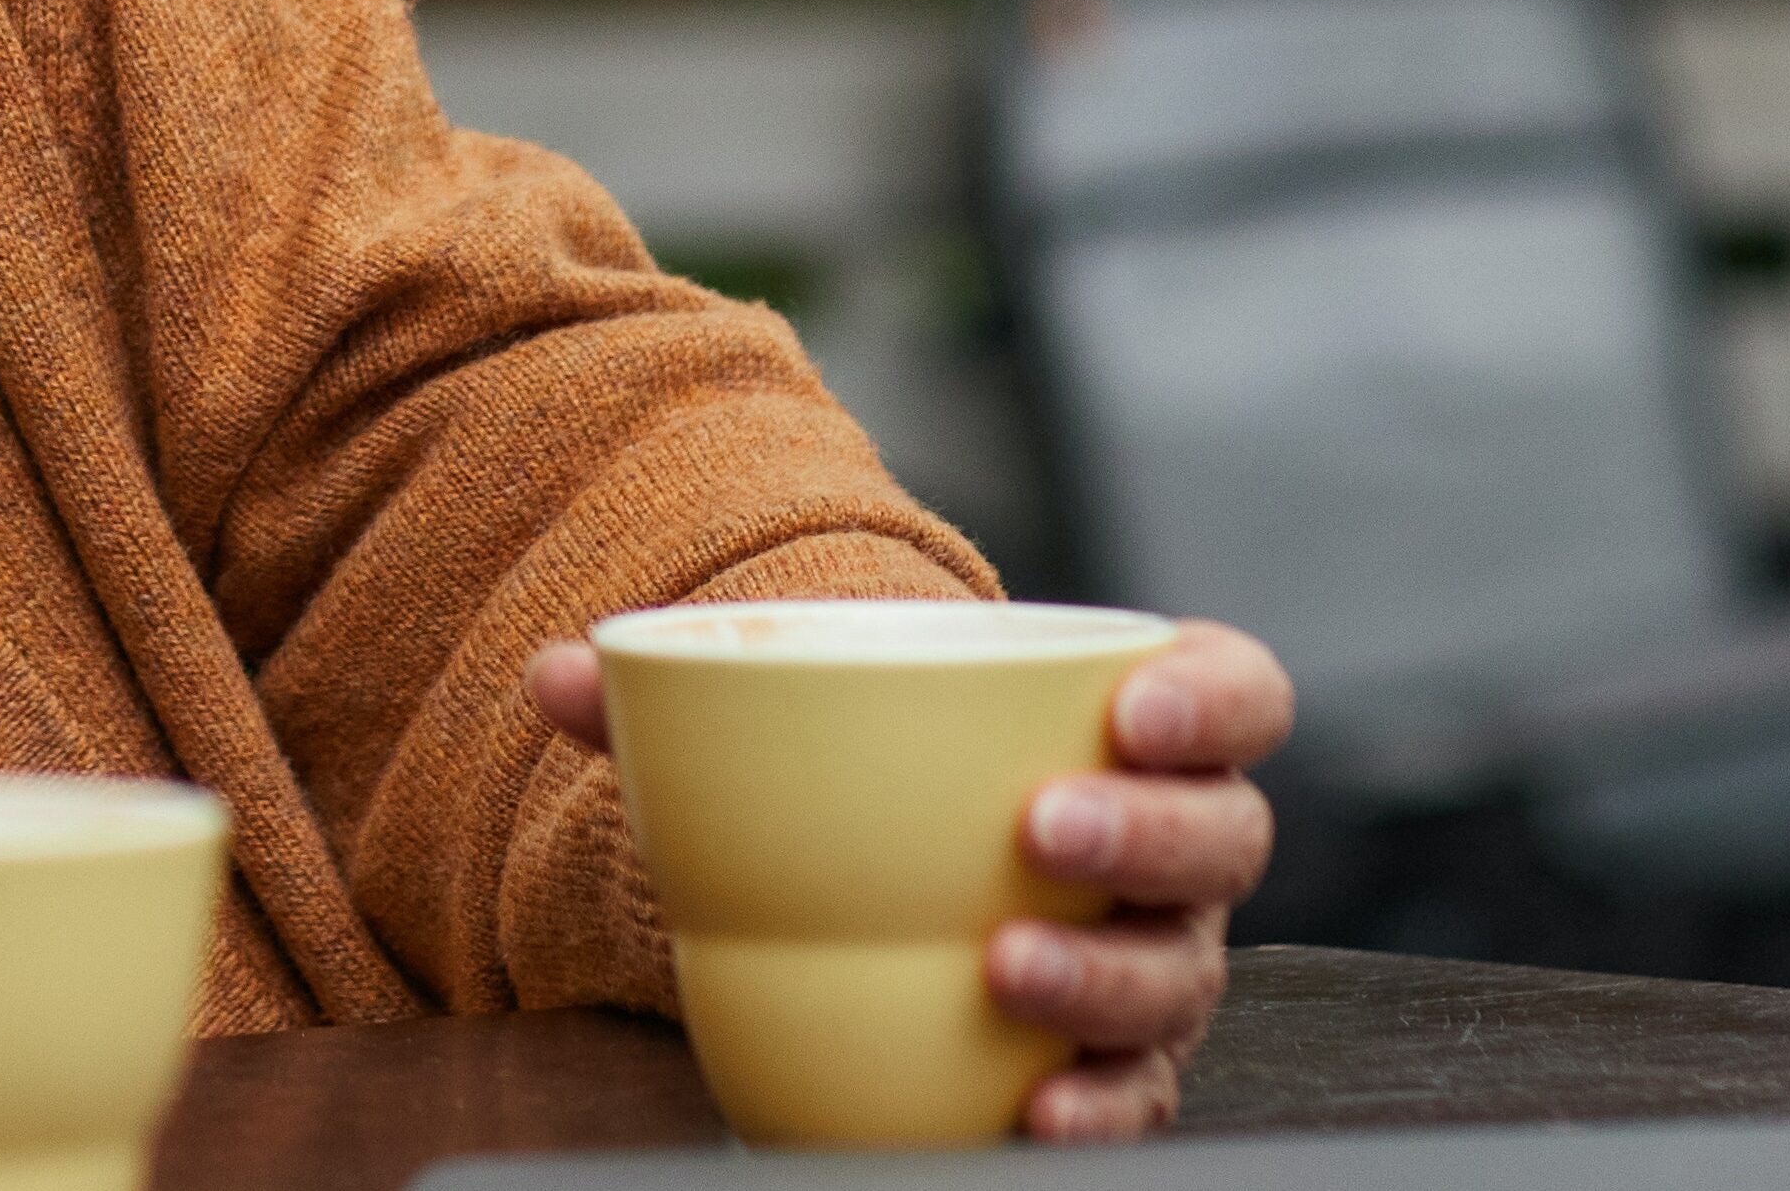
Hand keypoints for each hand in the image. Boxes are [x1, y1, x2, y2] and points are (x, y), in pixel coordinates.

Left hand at [531, 618, 1293, 1142]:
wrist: (883, 883)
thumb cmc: (872, 780)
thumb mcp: (798, 718)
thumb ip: (681, 688)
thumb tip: (555, 675)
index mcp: (1125, 732)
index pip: (1234, 691)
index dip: (1212, 695)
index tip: (1134, 702)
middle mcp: (1168, 853)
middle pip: (1220, 840)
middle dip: (1147, 832)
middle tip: (1040, 825)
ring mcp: (1152, 963)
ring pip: (1180, 977)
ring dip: (1103, 977)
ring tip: (1004, 966)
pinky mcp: (1115, 1068)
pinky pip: (1137, 1099)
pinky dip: (1094, 1111)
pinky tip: (1032, 1113)